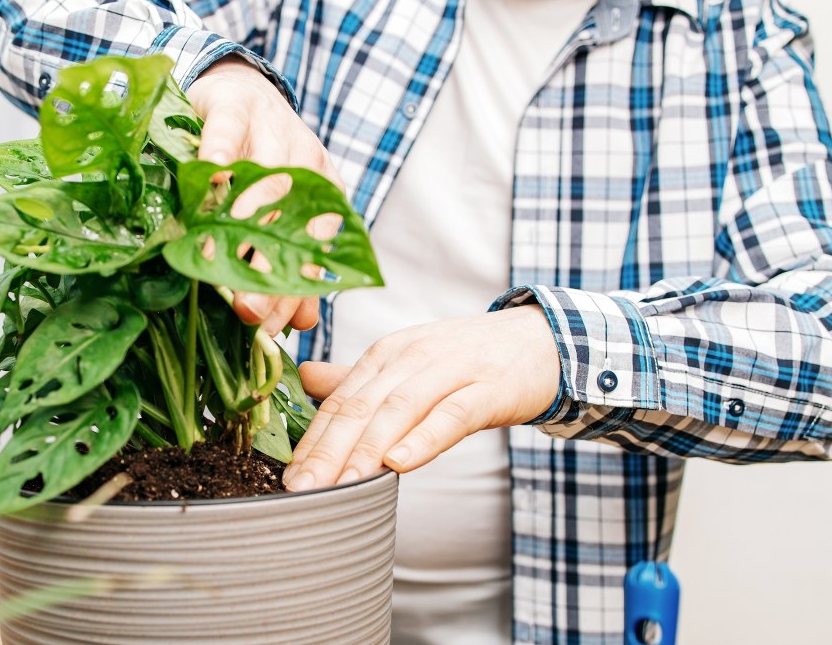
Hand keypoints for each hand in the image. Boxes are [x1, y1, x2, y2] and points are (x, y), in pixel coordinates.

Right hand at [187, 56, 343, 333]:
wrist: (241, 89)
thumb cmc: (256, 160)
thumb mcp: (278, 208)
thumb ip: (290, 262)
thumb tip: (298, 323)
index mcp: (322, 192)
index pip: (315, 248)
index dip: (296, 290)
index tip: (273, 329)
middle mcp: (305, 161)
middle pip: (292, 224)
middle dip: (271, 272)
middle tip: (248, 313)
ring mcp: (273, 130)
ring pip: (264, 181)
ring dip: (243, 224)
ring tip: (219, 263)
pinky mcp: (236, 107)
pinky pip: (229, 133)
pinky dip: (219, 154)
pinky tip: (207, 178)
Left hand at [282, 305, 560, 490]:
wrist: (542, 341)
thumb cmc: (466, 360)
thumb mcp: (407, 364)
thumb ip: (358, 378)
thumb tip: (306, 378)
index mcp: (386, 355)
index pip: (340, 401)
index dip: (313, 440)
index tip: (289, 478)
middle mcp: (410, 358)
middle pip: (361, 406)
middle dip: (327, 451)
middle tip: (302, 490)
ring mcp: (450, 370)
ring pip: (398, 410)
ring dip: (367, 450)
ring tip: (340, 485)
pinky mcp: (488, 388)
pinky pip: (451, 415)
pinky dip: (424, 438)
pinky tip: (400, 463)